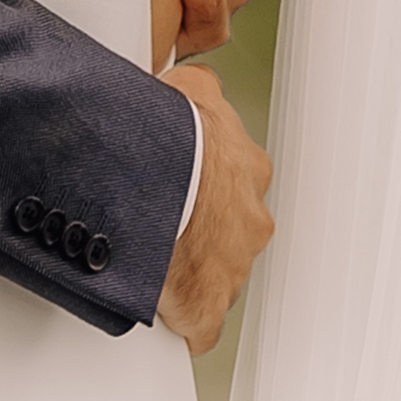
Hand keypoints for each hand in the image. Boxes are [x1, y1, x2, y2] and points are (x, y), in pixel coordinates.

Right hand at [156, 64, 273, 353]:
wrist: (155, 179)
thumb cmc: (168, 132)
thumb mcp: (188, 90)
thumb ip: (196, 88)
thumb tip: (187, 77)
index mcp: (247, 167)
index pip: (233, 177)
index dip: (206, 180)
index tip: (185, 184)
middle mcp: (249, 217)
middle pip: (229, 229)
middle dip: (202, 229)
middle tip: (161, 223)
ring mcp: (232, 265)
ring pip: (216, 273)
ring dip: (189, 270)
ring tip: (150, 263)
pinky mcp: (207, 306)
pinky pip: (199, 323)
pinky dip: (181, 322)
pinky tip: (158, 313)